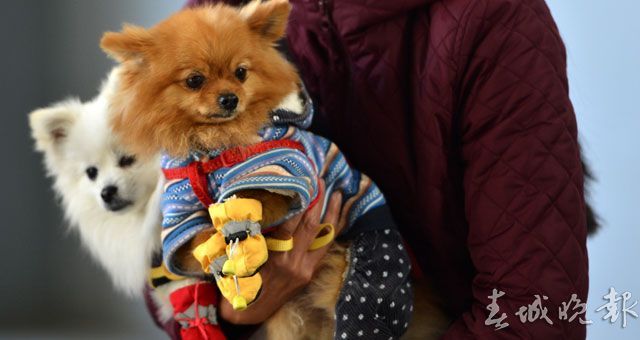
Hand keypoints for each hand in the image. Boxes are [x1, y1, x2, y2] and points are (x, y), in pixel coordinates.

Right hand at [219, 180, 344, 323]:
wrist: (248, 312)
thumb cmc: (238, 280)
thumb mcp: (239, 255)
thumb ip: (248, 233)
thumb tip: (246, 205)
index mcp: (274, 256)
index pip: (291, 222)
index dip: (298, 201)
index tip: (302, 181)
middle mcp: (293, 262)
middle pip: (311, 225)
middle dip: (318, 201)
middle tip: (320, 180)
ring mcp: (304, 269)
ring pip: (324, 237)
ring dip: (332, 214)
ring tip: (338, 194)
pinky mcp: (309, 274)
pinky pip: (325, 248)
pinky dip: (331, 231)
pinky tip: (337, 218)